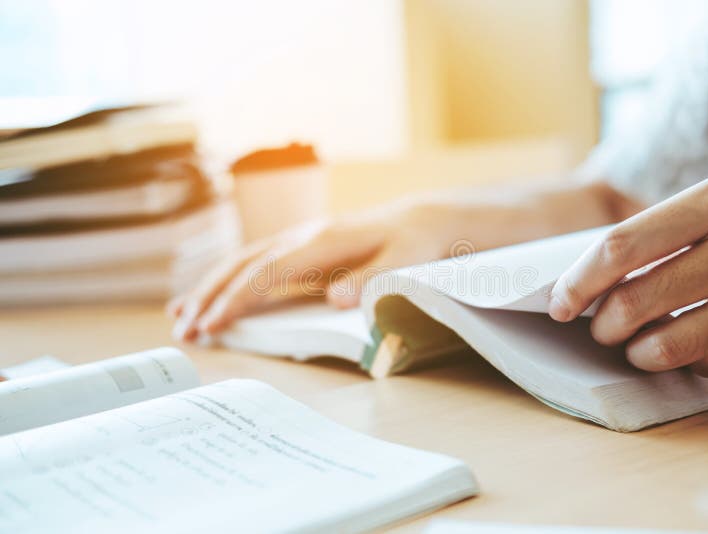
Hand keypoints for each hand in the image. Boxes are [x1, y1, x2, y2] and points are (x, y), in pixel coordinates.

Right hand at [168, 203, 461, 340]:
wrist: (422, 219)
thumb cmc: (415, 243)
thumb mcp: (405, 261)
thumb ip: (371, 279)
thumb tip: (333, 297)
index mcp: (325, 242)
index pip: (270, 273)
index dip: (240, 298)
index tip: (214, 323)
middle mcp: (304, 237)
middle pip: (245, 265)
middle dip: (211, 296)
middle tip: (183, 330)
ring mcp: (300, 239)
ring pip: (243, 261)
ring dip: (210, 288)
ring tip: (180, 316)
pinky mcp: (301, 248)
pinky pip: (256, 262)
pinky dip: (229, 279)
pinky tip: (213, 295)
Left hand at [549, 169, 707, 379]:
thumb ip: (664, 229)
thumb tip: (595, 276)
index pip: (622, 247)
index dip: (578, 281)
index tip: (560, 301)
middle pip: (636, 301)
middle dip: (602, 323)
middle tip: (599, 326)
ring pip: (670, 345)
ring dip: (637, 352)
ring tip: (637, 344)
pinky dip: (691, 362)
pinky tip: (693, 347)